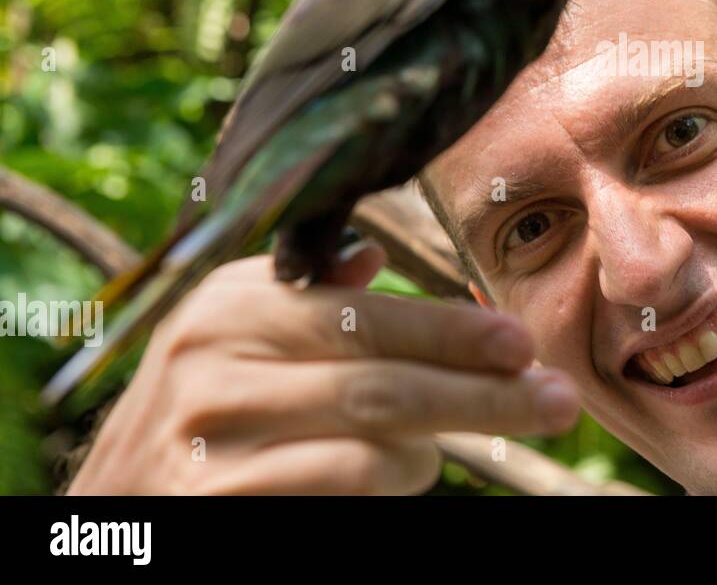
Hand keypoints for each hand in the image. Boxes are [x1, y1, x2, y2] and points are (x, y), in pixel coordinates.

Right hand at [67, 246, 579, 493]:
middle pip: (385, 380)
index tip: (522, 344)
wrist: (109, 512)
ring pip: (374, 441)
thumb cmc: (194, 417)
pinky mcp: (212, 500)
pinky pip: (344, 487)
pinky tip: (405, 476)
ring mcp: (208, 435)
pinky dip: (392, 484)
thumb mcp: (232, 339)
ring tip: (449, 452)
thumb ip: (304, 296)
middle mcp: (212, 359)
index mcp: (231, 303)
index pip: (368, 314)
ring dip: (435, 449)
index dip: (454, 331)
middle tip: (558, 402)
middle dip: (486, 393)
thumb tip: (373, 253)